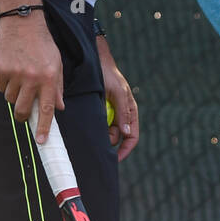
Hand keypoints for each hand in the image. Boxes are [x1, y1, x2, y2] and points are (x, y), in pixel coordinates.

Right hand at [0, 12, 64, 142]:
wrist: (22, 21)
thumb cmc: (42, 43)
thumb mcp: (57, 63)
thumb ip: (57, 87)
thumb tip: (59, 108)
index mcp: (49, 77)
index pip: (47, 109)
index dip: (44, 127)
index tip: (41, 141)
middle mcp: (33, 78)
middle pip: (23, 110)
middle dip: (24, 115)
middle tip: (25, 111)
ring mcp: (16, 74)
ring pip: (11, 99)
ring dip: (15, 94)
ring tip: (20, 77)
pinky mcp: (1, 69)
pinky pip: (1, 87)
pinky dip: (5, 83)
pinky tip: (11, 69)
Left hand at [96, 36, 137, 161]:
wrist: (94, 61)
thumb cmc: (109, 75)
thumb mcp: (117, 93)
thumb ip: (123, 112)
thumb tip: (127, 133)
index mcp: (130, 111)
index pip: (132, 137)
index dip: (125, 150)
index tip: (115, 159)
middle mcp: (121, 114)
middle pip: (117, 137)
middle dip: (108, 141)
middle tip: (96, 138)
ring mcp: (110, 113)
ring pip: (106, 132)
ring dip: (99, 133)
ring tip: (90, 126)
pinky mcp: (98, 110)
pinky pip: (97, 124)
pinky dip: (94, 127)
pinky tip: (87, 124)